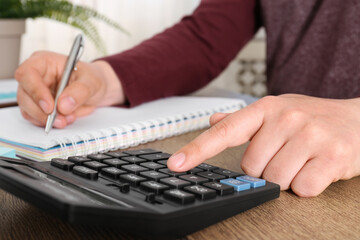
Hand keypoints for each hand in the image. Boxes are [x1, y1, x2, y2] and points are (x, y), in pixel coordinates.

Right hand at [15, 51, 124, 127]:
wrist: (96, 90)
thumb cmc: (91, 78)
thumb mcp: (91, 81)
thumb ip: (79, 91)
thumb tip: (63, 105)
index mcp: (44, 62)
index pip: (27, 73)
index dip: (35, 91)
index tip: (50, 107)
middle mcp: (35, 76)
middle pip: (24, 95)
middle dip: (41, 111)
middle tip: (60, 120)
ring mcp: (35, 92)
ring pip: (27, 109)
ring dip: (45, 119)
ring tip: (65, 120)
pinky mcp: (38, 106)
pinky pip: (35, 118)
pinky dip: (47, 123)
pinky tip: (63, 120)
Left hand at [167, 94, 359, 196]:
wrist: (358, 120)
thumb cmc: (312, 118)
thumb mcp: (276, 111)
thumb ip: (242, 120)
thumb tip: (213, 120)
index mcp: (266, 108)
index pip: (224, 131)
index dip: (197, 150)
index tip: (175, 165)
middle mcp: (286, 118)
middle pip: (252, 167)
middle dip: (265, 169)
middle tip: (284, 156)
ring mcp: (310, 135)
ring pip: (276, 180)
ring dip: (286, 179)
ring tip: (301, 161)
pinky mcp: (333, 156)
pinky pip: (302, 188)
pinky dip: (306, 186)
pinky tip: (315, 169)